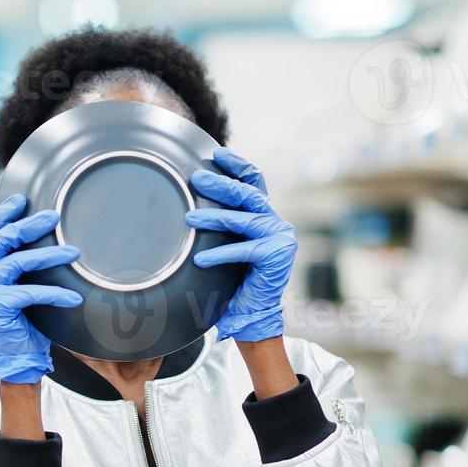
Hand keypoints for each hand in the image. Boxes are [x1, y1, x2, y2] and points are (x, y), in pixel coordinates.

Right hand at [0, 195, 82, 383]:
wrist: (19, 359)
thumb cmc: (26, 323)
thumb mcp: (23, 287)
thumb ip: (24, 266)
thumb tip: (50, 236)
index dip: (2, 215)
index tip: (21, 199)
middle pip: (1, 240)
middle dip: (28, 225)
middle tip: (53, 217)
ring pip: (17, 262)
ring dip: (48, 255)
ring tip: (74, 253)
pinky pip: (30, 293)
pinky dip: (55, 293)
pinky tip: (73, 298)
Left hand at [184, 148, 295, 342]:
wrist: (254, 313)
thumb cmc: (235, 279)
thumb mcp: (228, 244)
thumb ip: (221, 225)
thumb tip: (188, 204)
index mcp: (265, 216)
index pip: (255, 182)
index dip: (238, 165)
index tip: (217, 153)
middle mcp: (276, 223)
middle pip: (248, 195)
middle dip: (222, 184)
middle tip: (196, 178)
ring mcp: (279, 239)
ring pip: (244, 220)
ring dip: (214, 218)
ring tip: (190, 218)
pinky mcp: (275, 257)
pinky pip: (243, 250)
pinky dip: (220, 254)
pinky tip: (200, 259)